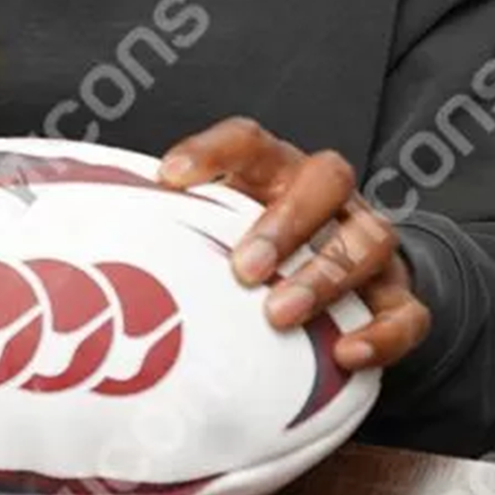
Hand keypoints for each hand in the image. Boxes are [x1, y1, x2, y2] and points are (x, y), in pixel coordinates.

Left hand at [158, 117, 429, 369]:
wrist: (353, 282)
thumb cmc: (260, 251)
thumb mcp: (222, 227)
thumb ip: (178, 229)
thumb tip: (88, 243)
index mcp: (278, 170)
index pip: (248, 141)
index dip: (210, 152)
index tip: (167, 179)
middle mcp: (330, 197)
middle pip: (325, 177)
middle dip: (284, 222)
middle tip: (242, 269)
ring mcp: (371, 242)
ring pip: (369, 238)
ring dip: (326, 275)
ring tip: (279, 315)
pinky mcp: (400, 296)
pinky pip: (407, 310)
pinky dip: (382, 333)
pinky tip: (344, 353)